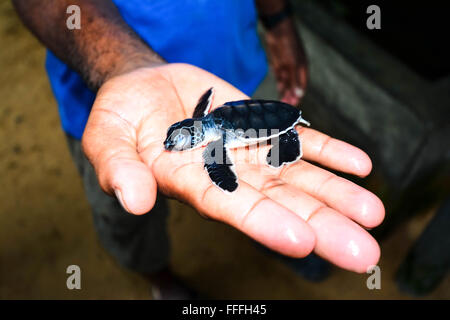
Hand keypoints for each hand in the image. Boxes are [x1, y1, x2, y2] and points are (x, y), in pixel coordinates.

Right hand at [82, 63, 383, 272]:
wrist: (146, 86)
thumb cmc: (121, 118)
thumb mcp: (107, 140)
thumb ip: (120, 169)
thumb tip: (133, 199)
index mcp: (192, 184)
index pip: (232, 208)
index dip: (265, 224)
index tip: (302, 242)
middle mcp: (229, 175)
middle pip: (279, 203)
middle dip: (321, 226)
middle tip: (362, 253)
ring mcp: (249, 152)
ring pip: (298, 176)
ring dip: (336, 193)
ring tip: (373, 213)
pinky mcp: (261, 127)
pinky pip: (299, 140)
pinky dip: (329, 150)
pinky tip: (360, 165)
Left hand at [264, 18, 307, 105]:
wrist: (278, 30)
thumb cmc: (289, 45)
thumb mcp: (293, 64)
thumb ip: (295, 80)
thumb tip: (299, 95)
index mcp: (302, 70)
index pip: (301, 88)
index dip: (297, 97)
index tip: (293, 107)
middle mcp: (296, 71)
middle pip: (293, 88)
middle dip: (290, 98)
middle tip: (284, 108)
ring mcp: (287, 69)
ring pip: (286, 85)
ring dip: (284, 94)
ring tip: (280, 105)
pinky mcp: (278, 66)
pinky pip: (280, 80)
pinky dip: (280, 87)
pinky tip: (278, 94)